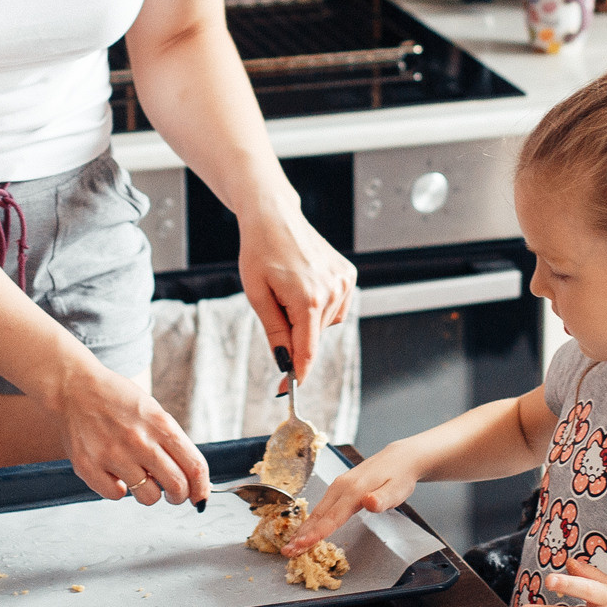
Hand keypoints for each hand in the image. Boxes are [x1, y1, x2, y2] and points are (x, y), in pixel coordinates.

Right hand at [53, 366, 208, 506]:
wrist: (72, 387)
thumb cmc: (116, 399)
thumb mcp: (152, 411)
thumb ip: (170, 441)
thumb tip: (190, 477)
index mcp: (160, 424)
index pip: (194, 466)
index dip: (202, 488)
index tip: (200, 497)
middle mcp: (139, 440)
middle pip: (176, 486)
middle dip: (179, 496)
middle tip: (173, 494)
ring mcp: (113, 455)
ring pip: (148, 497)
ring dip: (149, 494)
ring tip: (140, 478)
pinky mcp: (89, 466)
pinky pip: (116, 495)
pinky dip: (118, 489)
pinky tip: (114, 473)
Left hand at [238, 203, 355, 381]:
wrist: (274, 216)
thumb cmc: (259, 252)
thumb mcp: (258, 295)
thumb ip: (275, 332)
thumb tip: (285, 364)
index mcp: (307, 299)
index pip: (306, 351)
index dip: (297, 373)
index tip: (286, 390)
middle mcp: (331, 292)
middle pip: (314, 338)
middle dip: (295, 336)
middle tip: (276, 307)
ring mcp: (343, 282)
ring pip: (325, 324)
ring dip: (307, 320)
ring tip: (289, 289)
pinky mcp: (348, 275)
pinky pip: (335, 308)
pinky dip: (319, 307)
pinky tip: (305, 285)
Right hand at [280, 445, 417, 555]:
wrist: (400, 459)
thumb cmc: (400, 477)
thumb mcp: (397, 490)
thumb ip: (382, 499)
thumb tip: (369, 502)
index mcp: (354, 490)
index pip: (332, 516)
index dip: (316, 532)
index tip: (302, 545)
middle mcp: (341, 486)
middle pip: (319, 514)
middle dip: (302, 533)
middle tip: (288, 551)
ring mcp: (339, 486)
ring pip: (318, 510)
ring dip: (304, 528)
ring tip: (292, 544)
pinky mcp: (339, 487)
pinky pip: (322, 506)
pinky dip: (312, 520)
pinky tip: (306, 529)